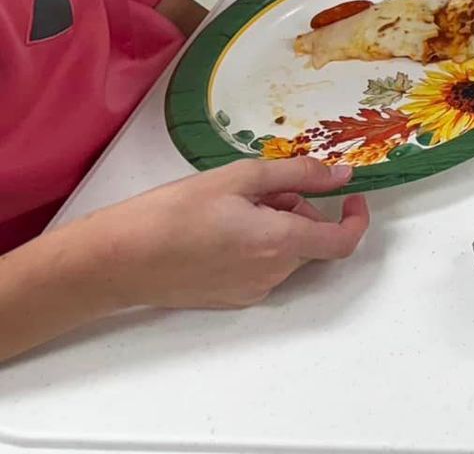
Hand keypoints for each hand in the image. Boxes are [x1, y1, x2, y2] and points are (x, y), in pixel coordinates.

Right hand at [79, 158, 369, 310]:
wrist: (116, 260)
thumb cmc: (173, 212)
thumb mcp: (239, 177)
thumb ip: (298, 174)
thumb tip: (340, 174)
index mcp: (279, 244)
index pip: (342, 243)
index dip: (356, 219)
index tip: (350, 196)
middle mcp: (271, 275)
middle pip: (310, 240)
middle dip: (300, 210)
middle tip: (262, 189)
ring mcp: (250, 291)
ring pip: (285, 252)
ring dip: (278, 225)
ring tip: (234, 206)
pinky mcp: (229, 299)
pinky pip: (262, 267)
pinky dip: (258, 244)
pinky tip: (221, 228)